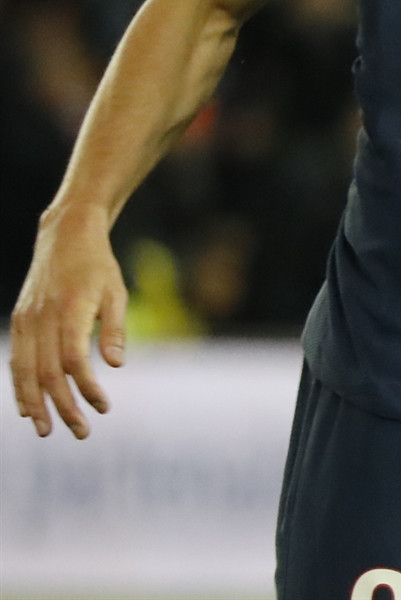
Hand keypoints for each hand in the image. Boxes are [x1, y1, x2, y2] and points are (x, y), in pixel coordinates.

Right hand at [9, 208, 127, 438]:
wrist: (66, 237)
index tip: (104, 407)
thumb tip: (115, 365)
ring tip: (47, 430)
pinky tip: (27, 408)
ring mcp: (27, 319)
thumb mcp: (116, 292)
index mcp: (72, 309)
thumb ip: (115, 329)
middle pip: (48, 372)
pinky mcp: (19, 321)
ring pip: (24, 370)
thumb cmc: (99, 267)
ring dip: (35, 404)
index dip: (86, 387)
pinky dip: (19, 386)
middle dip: (63, 406)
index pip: (74, 359)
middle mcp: (44, 317)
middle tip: (80, 432)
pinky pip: (15, 359)